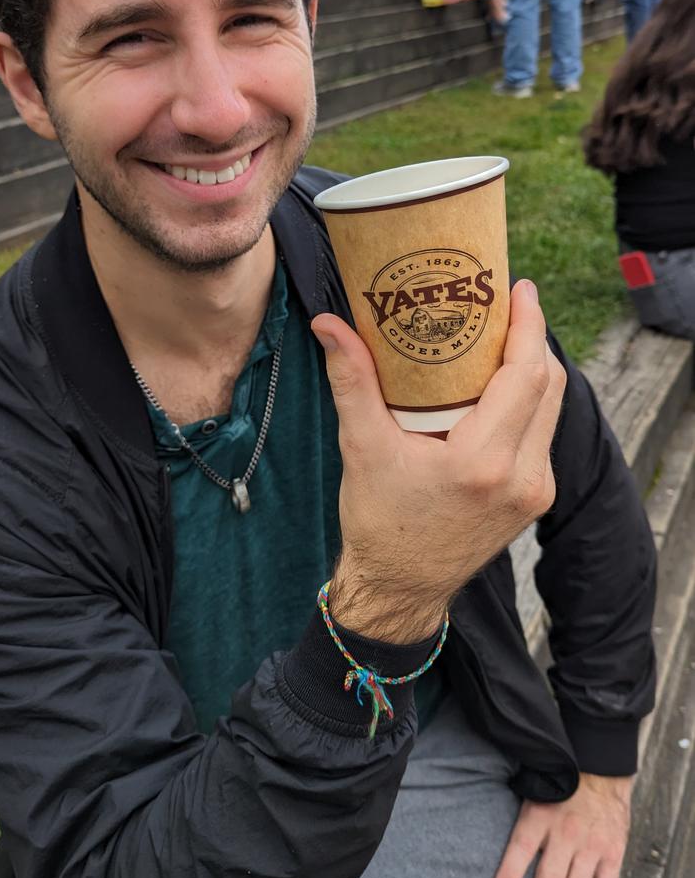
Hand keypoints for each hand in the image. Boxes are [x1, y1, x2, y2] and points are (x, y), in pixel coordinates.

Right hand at [311, 280, 565, 642]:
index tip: (519, 288)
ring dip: (531, 369)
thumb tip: (328, 324)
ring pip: (550, 409)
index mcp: (483, 462)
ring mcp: (535, 490)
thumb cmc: (379, 523)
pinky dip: (526, 402)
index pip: (527, 376)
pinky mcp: (535, 497)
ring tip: (500, 336)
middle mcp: (523, 477)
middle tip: (504, 303)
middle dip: (530, 338)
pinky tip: (497, 384)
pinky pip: (542, 433)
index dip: (529, 326)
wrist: (399, 589)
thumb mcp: (362, 447)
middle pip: (548, 385)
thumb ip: (352, 380)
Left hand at [492, 773, 633, 877]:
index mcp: (540, 815)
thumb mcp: (530, 791)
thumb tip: (480, 847)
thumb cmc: (555, 786)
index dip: (510, 873)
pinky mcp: (612, 857)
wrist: (599, 770)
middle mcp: (566, 835)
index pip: (522, 846)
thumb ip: (515, 821)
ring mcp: (591, 848)